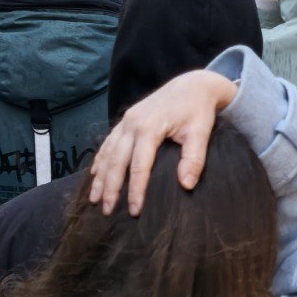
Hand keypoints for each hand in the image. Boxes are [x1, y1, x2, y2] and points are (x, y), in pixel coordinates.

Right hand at [90, 70, 237, 214]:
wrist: (192, 85)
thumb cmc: (197, 111)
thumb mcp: (201, 132)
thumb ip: (194, 159)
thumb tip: (186, 185)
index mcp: (149, 127)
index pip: (139, 165)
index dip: (136, 189)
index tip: (134, 210)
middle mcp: (132, 123)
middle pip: (117, 161)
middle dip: (111, 188)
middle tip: (107, 211)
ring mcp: (126, 121)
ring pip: (108, 152)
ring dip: (101, 176)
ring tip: (95, 199)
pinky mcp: (126, 120)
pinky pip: (108, 143)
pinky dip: (100, 159)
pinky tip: (95, 174)